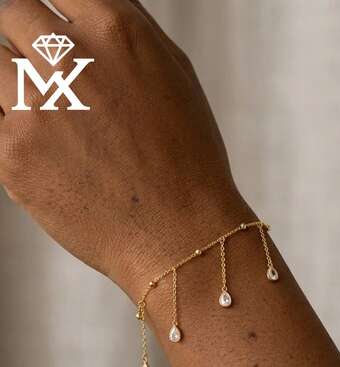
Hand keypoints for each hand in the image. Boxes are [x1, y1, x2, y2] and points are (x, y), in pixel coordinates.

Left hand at [0, 0, 251, 299]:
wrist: (182, 236)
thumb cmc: (188, 161)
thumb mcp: (175, 77)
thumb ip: (127, 32)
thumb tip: (81, 10)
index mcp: (117, 32)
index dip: (49, 9)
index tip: (45, 29)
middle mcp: (72, 60)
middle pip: (10, 12)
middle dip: (21, 33)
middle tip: (41, 69)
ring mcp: (36, 108)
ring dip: (11, 81)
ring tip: (45, 112)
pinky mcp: (13, 157)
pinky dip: (11, 128)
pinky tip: (44, 148)